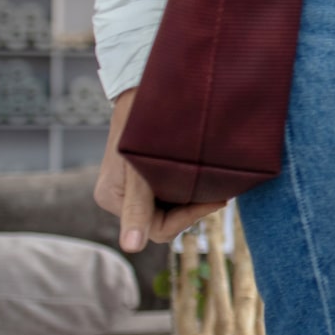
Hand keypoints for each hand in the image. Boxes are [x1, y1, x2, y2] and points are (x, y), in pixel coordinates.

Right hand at [95, 90, 228, 251]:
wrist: (143, 86)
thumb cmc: (141, 123)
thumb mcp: (140, 169)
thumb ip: (137, 209)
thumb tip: (131, 248)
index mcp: (112, 199)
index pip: (158, 229)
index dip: (189, 218)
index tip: (218, 199)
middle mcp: (120, 198)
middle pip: (165, 222)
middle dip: (194, 208)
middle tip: (221, 190)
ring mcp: (133, 188)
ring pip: (172, 208)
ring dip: (194, 198)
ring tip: (215, 180)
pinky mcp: (147, 176)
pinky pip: (173, 193)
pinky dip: (191, 187)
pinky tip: (207, 175)